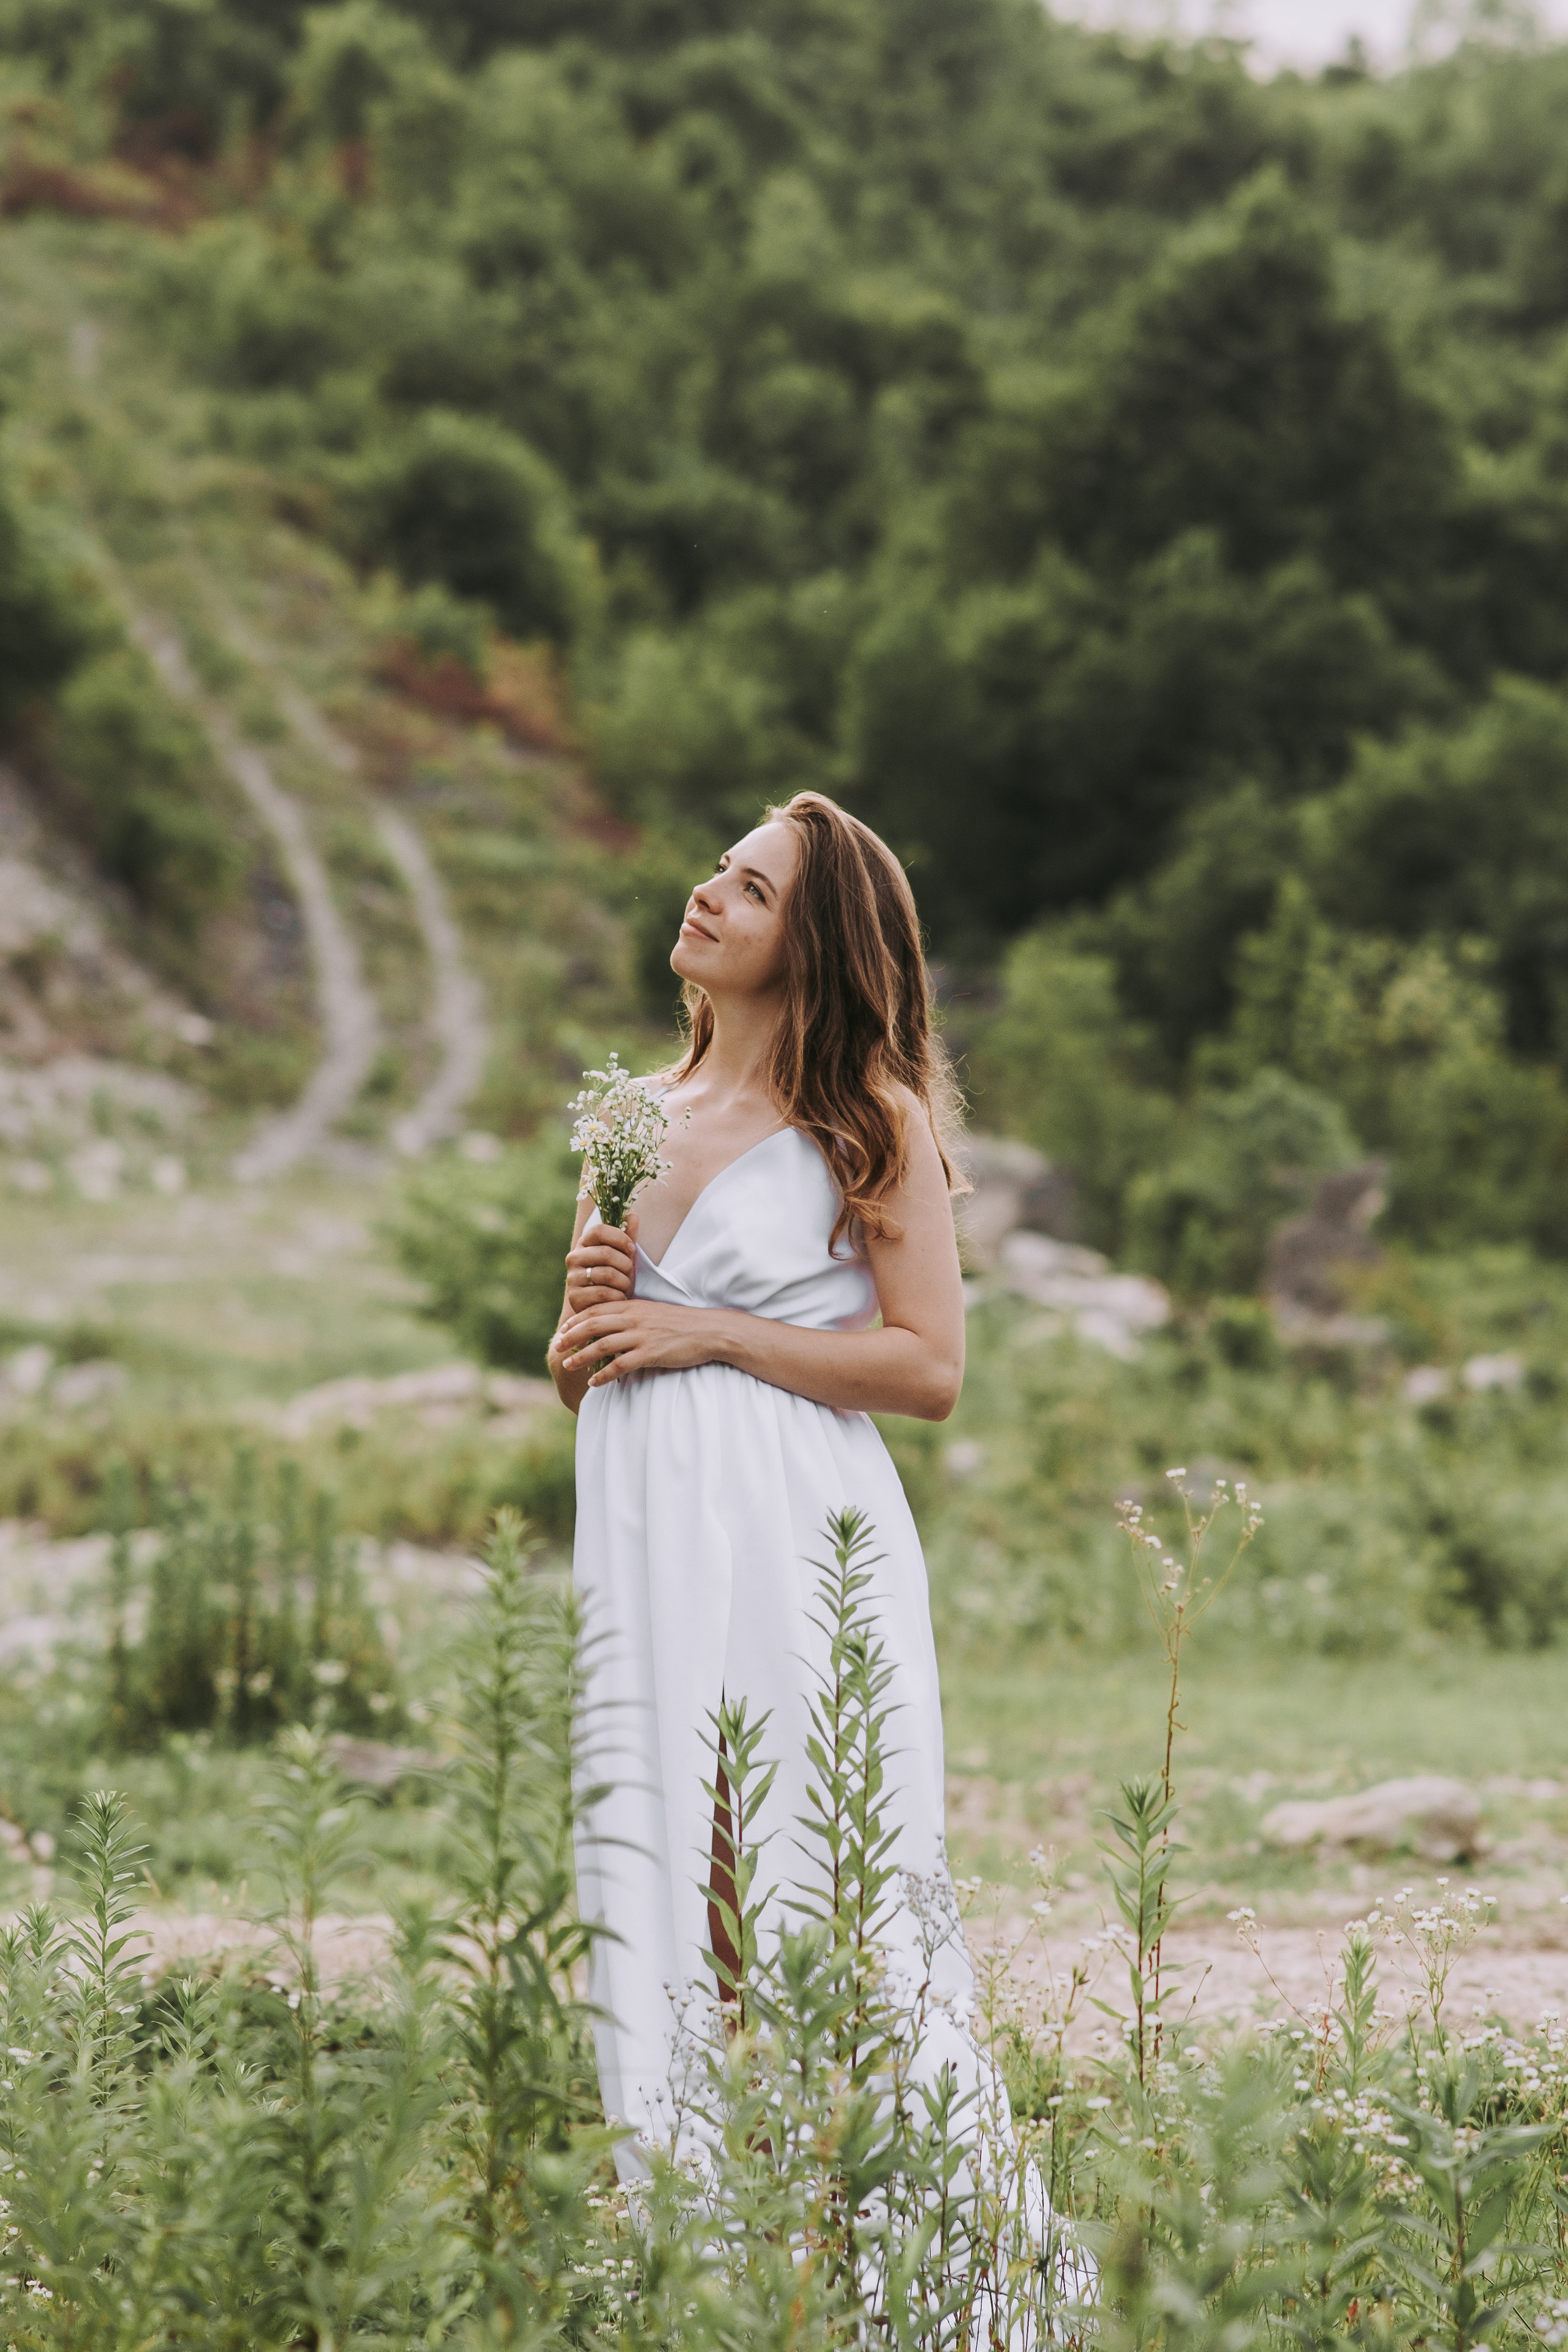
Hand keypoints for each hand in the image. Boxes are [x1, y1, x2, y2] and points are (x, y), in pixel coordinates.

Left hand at [556, 1297, 732, 1386]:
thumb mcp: (653, 1312)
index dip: (576, 1320)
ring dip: (581, 1356)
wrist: (708, 1330)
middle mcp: (633, 1319)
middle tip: (557, 1347)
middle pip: (593, 1325)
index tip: (563, 1329)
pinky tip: (594, 1383)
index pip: (597, 1310)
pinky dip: (604, 1375)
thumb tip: (614, 1326)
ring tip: (568, 1365)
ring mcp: (641, 1336)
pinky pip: (620, 1365)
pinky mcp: (650, 1354)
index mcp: (633, 1306)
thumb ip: (633, 1316)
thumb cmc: (681, 1323)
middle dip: (571, 1337)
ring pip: (602, 1345)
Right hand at [564, 1212, 637, 1314]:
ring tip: (625, 1286)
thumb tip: (632, 1214)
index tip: (632, 1249)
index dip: (620, 1237)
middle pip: (606, 1252)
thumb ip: (629, 1236)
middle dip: (626, 1264)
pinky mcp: (574, 1297)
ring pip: (607, 1274)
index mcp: (584, 1243)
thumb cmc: (617, 1277)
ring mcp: (572, 1278)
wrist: (606, 1307)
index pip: (599, 1230)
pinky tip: (619, 1298)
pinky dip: (617, 1297)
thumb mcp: (625, 1256)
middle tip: (630, 1273)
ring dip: (624, 1282)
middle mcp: (573, 1258)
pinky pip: (603, 1294)